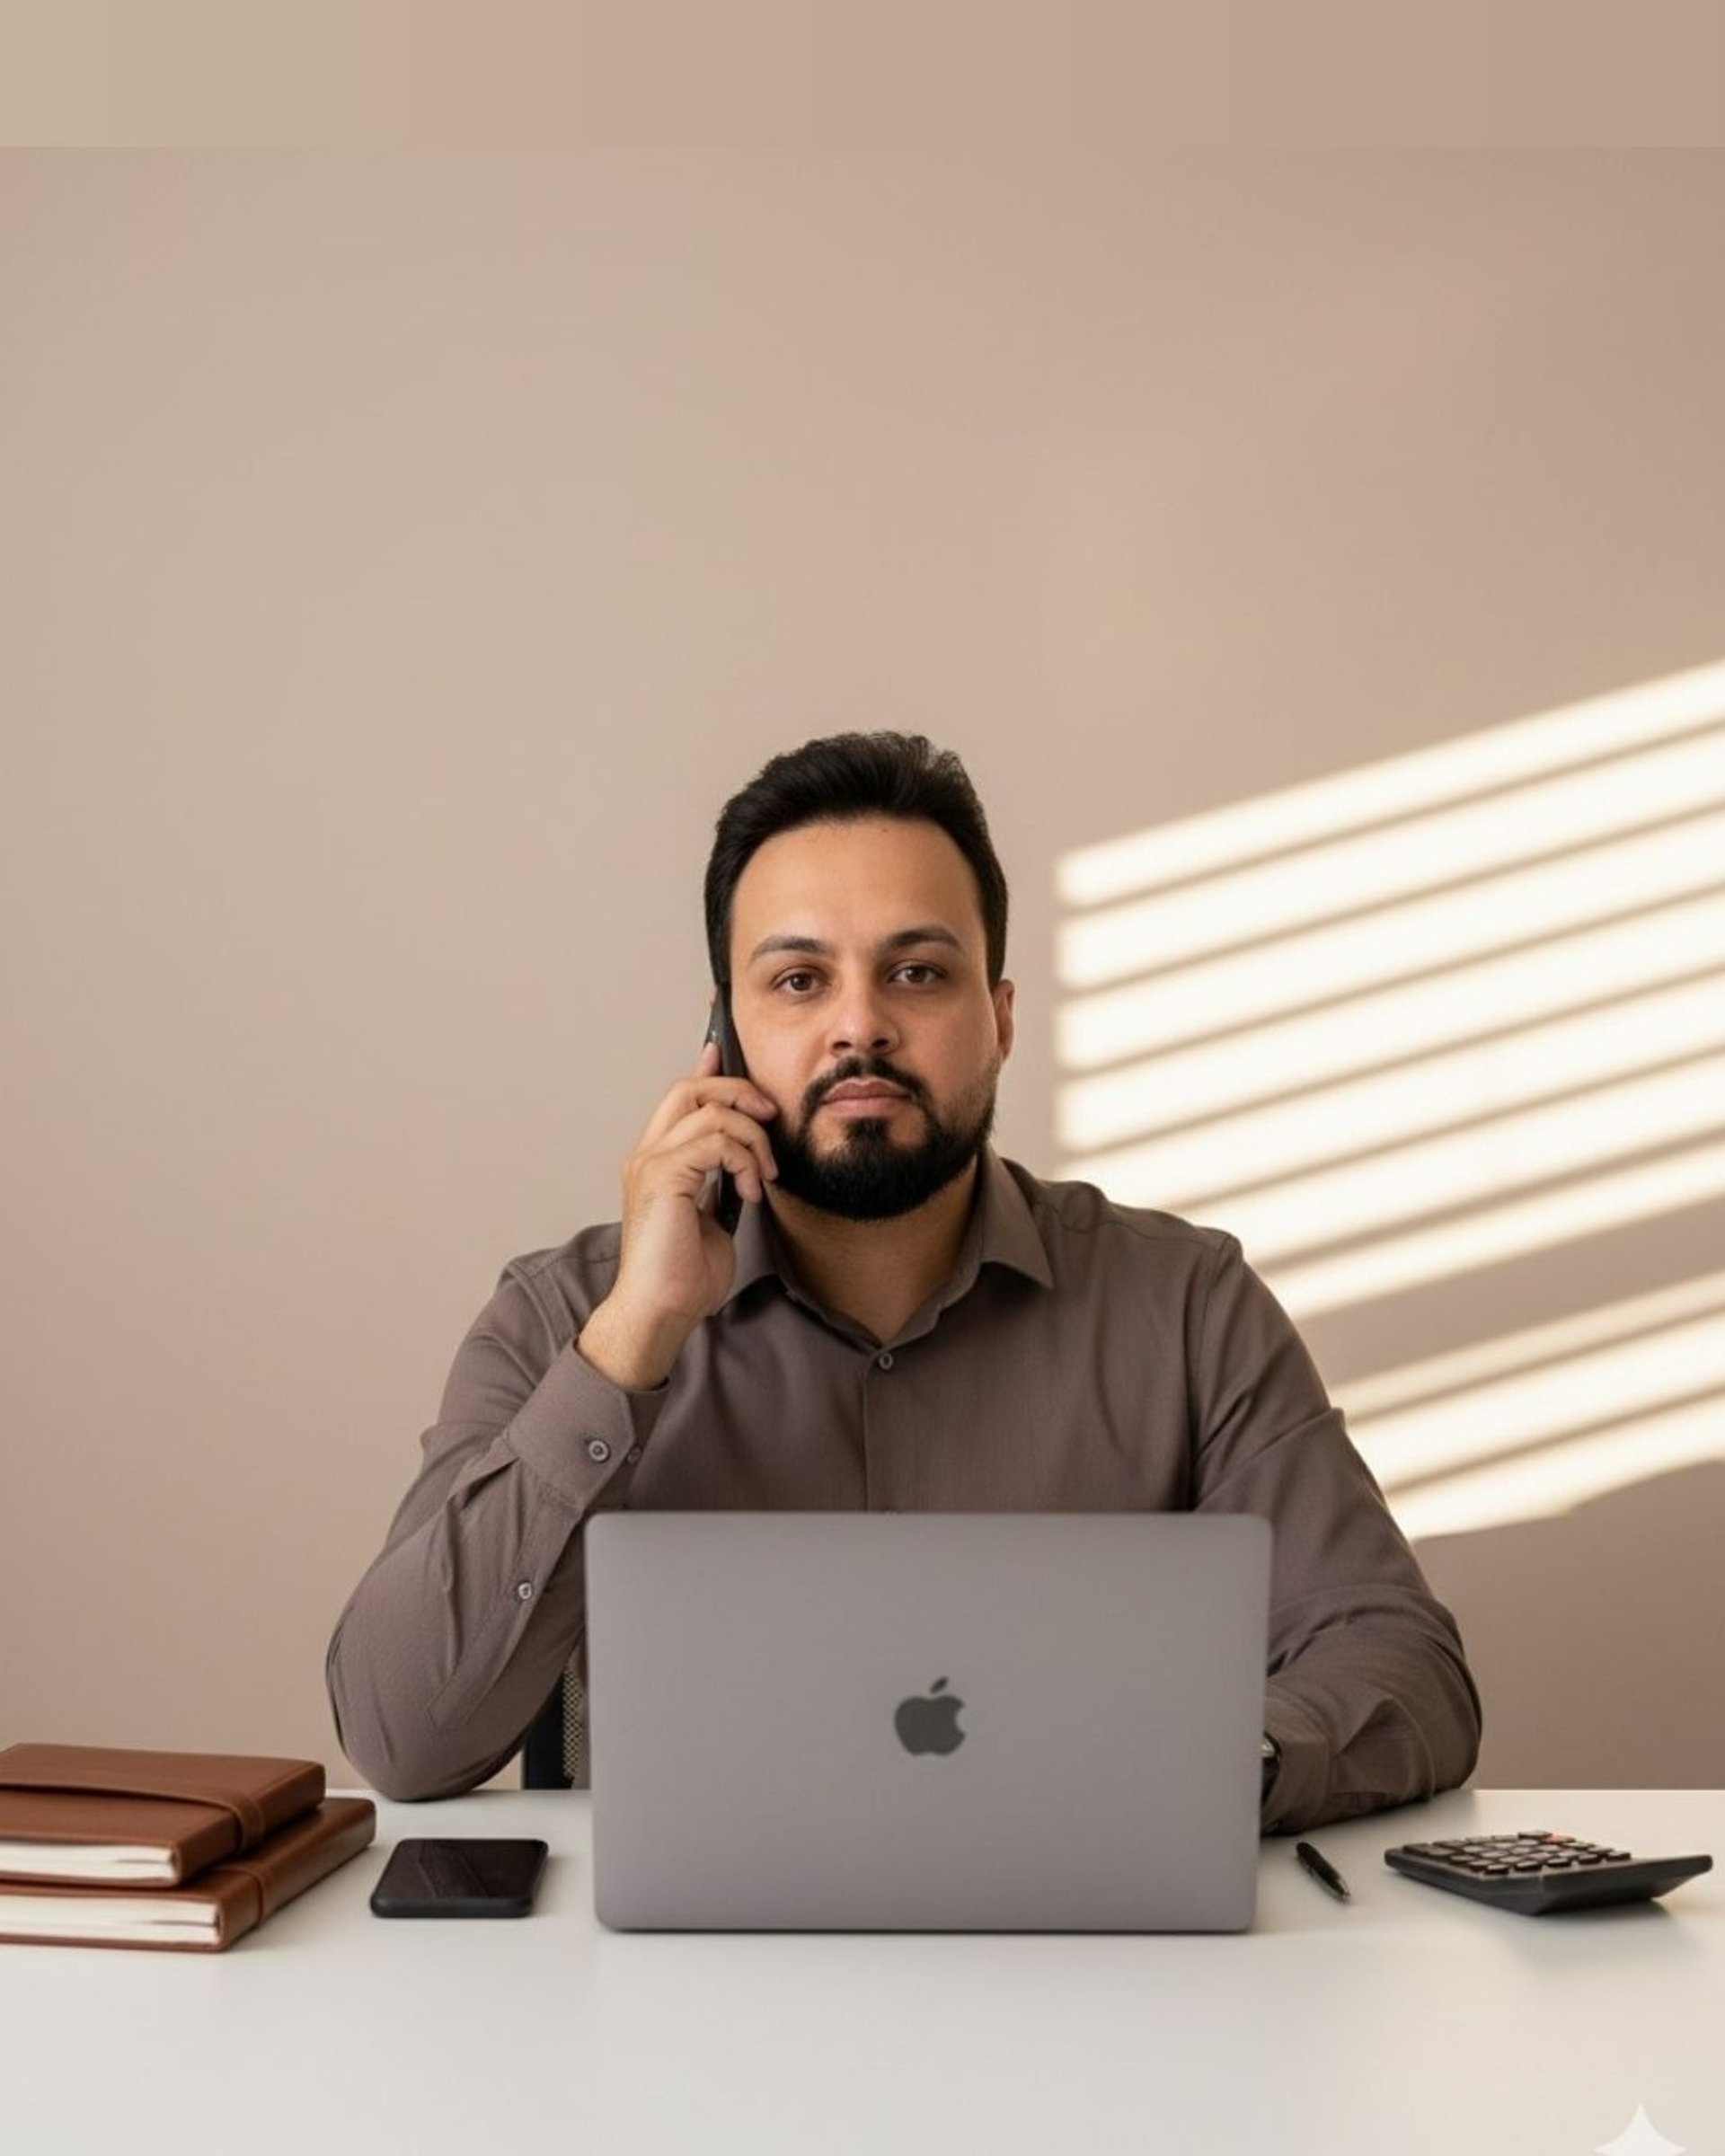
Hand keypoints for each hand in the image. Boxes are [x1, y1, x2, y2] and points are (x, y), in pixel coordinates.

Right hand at [576, 1041, 778, 1389]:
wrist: (660, 1311)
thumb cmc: (683, 1276)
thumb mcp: (714, 1217)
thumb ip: (722, 1182)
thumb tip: (745, 1163)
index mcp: (657, 1161)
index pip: (680, 1098)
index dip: (706, 1071)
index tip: (726, 1055)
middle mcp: (647, 1155)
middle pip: (690, 1088)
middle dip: (739, 1091)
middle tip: (770, 1116)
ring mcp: (651, 1163)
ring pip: (709, 1110)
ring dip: (752, 1137)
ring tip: (763, 1175)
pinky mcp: (662, 1176)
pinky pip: (714, 1140)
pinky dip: (743, 1159)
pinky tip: (749, 1188)